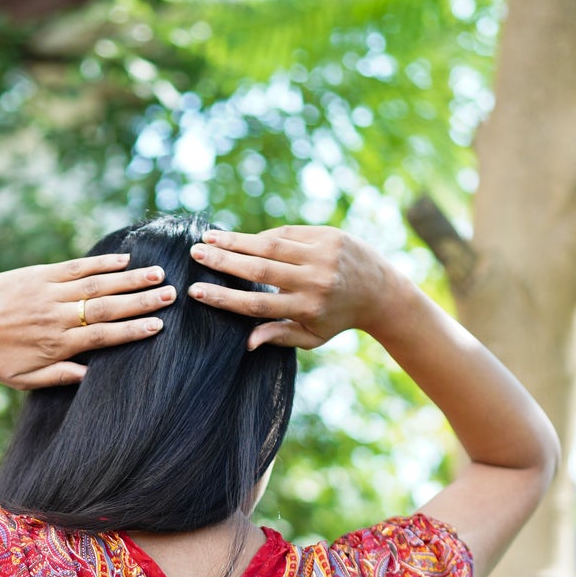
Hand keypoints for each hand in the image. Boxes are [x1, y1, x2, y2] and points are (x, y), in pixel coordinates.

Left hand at [0, 252, 173, 388]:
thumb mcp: (24, 379)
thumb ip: (60, 377)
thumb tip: (92, 377)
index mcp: (57, 344)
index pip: (104, 336)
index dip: (134, 330)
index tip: (160, 325)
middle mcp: (57, 317)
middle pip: (107, 307)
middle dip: (142, 301)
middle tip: (171, 295)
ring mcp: (48, 292)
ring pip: (96, 284)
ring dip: (130, 278)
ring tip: (158, 274)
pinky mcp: (38, 275)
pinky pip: (75, 267)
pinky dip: (100, 263)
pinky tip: (123, 259)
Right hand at [187, 225, 405, 349]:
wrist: (380, 291)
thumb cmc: (338, 318)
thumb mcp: (313, 337)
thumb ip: (280, 336)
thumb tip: (247, 343)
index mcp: (307, 308)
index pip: (258, 304)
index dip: (225, 298)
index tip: (196, 291)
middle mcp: (314, 280)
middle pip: (259, 269)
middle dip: (223, 260)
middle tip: (195, 253)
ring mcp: (322, 254)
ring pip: (270, 244)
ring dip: (236, 240)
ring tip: (209, 238)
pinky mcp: (327, 235)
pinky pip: (287, 233)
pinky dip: (262, 236)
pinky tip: (241, 238)